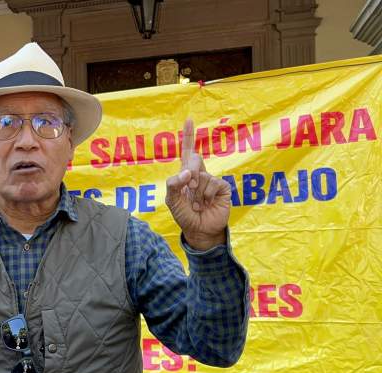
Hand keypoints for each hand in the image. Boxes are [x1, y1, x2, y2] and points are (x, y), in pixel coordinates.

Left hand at [165, 119, 231, 250]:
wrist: (199, 230)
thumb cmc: (185, 215)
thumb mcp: (172, 201)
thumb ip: (174, 184)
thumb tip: (187, 173)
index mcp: (186, 174)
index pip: (187, 152)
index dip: (189, 136)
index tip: (189, 119)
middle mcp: (199, 174)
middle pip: (194, 158)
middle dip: (190, 171)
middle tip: (189, 189)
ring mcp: (211, 180)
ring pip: (202, 175)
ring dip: (197, 192)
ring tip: (197, 204)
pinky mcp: (222, 187)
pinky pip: (213, 183)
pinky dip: (207, 195)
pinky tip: (207, 204)